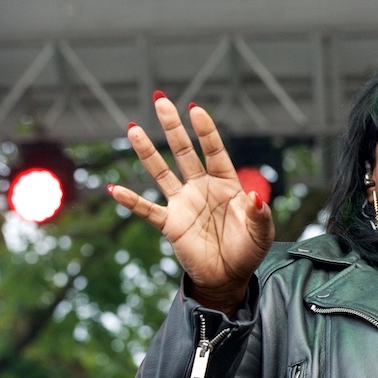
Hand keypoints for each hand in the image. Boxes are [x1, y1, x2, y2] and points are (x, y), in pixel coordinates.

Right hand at [108, 94, 274, 312]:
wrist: (229, 277)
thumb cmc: (248, 251)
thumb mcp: (262, 233)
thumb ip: (260, 214)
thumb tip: (254, 196)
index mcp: (226, 185)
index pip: (214, 152)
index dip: (206, 132)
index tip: (195, 109)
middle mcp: (202, 188)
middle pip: (184, 152)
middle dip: (173, 127)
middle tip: (160, 100)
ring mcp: (184, 204)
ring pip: (162, 173)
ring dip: (148, 153)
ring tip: (132, 129)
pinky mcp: (171, 224)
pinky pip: (147, 210)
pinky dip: (132, 201)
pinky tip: (115, 189)